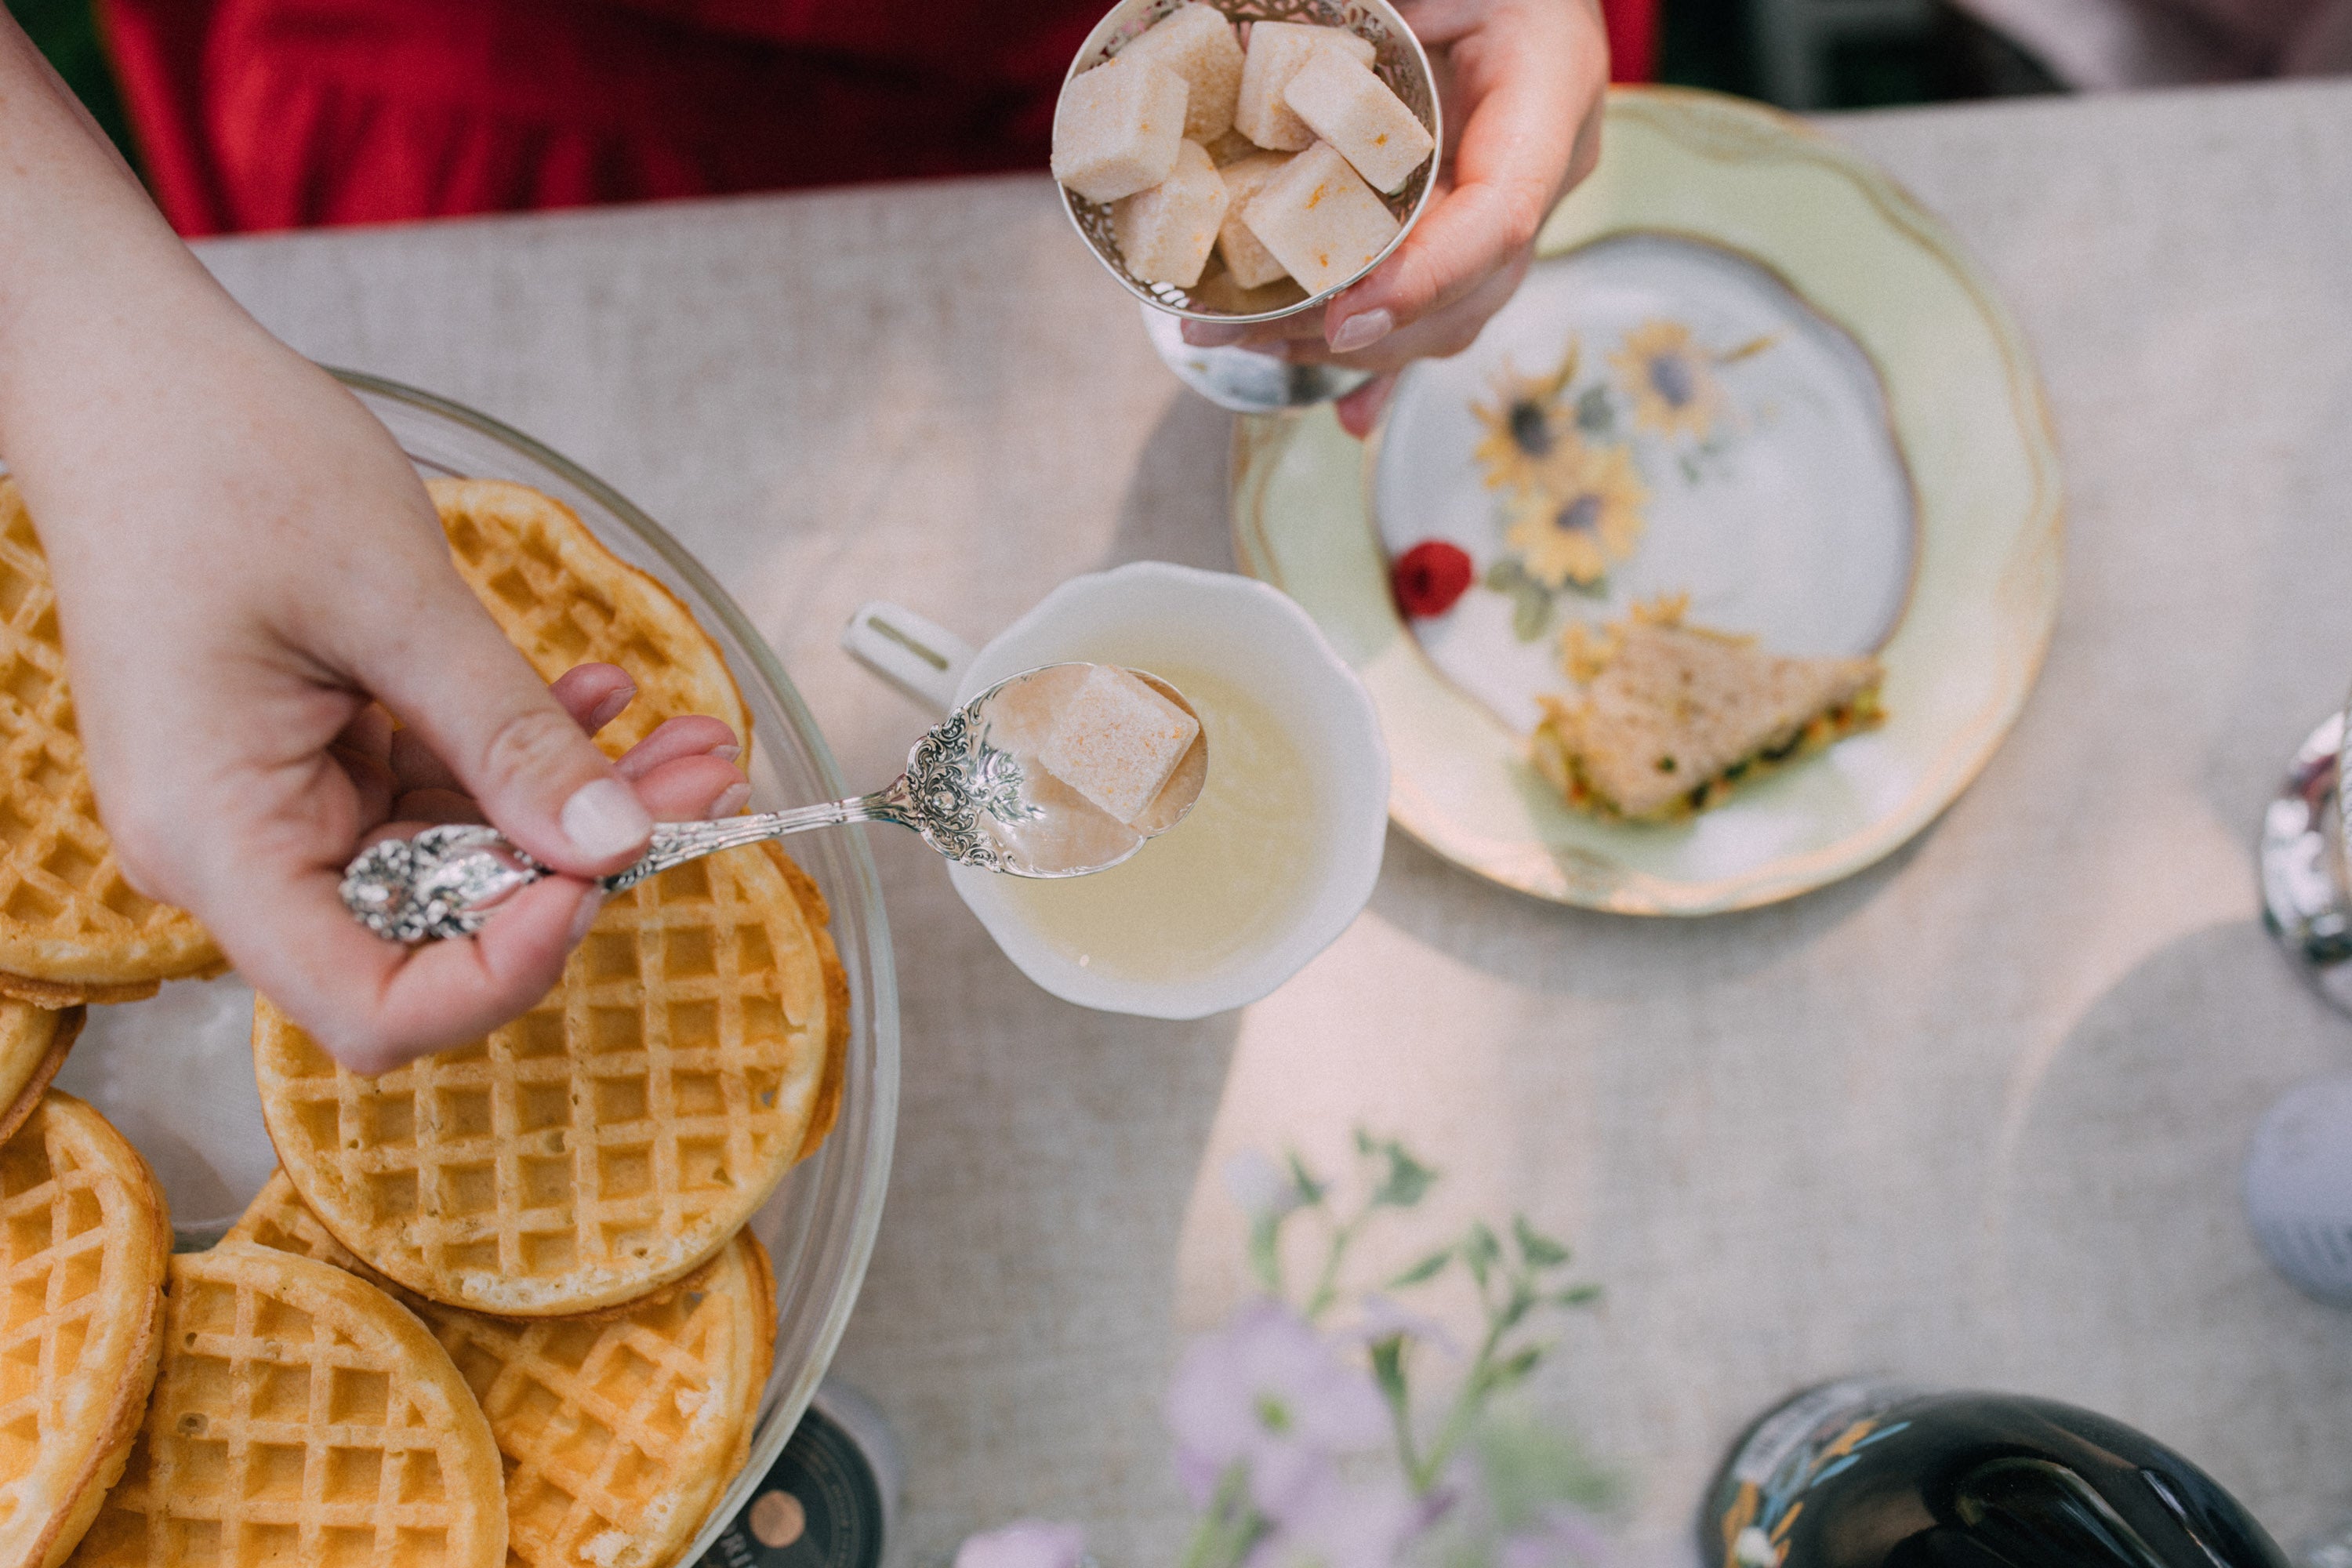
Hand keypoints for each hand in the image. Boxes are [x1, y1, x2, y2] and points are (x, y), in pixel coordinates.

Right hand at [15, 330, 752, 1072]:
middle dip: (576, 869)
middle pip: (434, 931)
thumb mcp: (395, 601)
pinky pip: (438, 793)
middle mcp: (242, 849)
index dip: (500, 974)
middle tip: (700, 789)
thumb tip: (615, 842)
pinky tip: (598, 695)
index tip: (599, 881)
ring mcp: (280, 806)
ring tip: (683, 738)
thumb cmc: (218, 463)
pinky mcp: (316, 760)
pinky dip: (522, 754)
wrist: (138, 378)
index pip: (370, 1005)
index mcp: (221, 839)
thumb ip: (507, 734)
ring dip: (574, 806)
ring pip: (459, 858)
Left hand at [1183, 0, 1608, 436]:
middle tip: (1246, 333)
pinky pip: (1439, 303)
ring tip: (1248, 343)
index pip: (1503, 214)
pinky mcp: (1477, 221)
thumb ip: (1371, 11)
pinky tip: (1350, 414)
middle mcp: (1547, 161)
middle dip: (1362, 333)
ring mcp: (1518, 199)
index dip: (1425, 280)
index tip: (1344, 320)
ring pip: (1452, 309)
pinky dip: (1390, 361)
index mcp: (1549, 91)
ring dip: (1353, 347)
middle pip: (1472, 286)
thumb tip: (1250, 34)